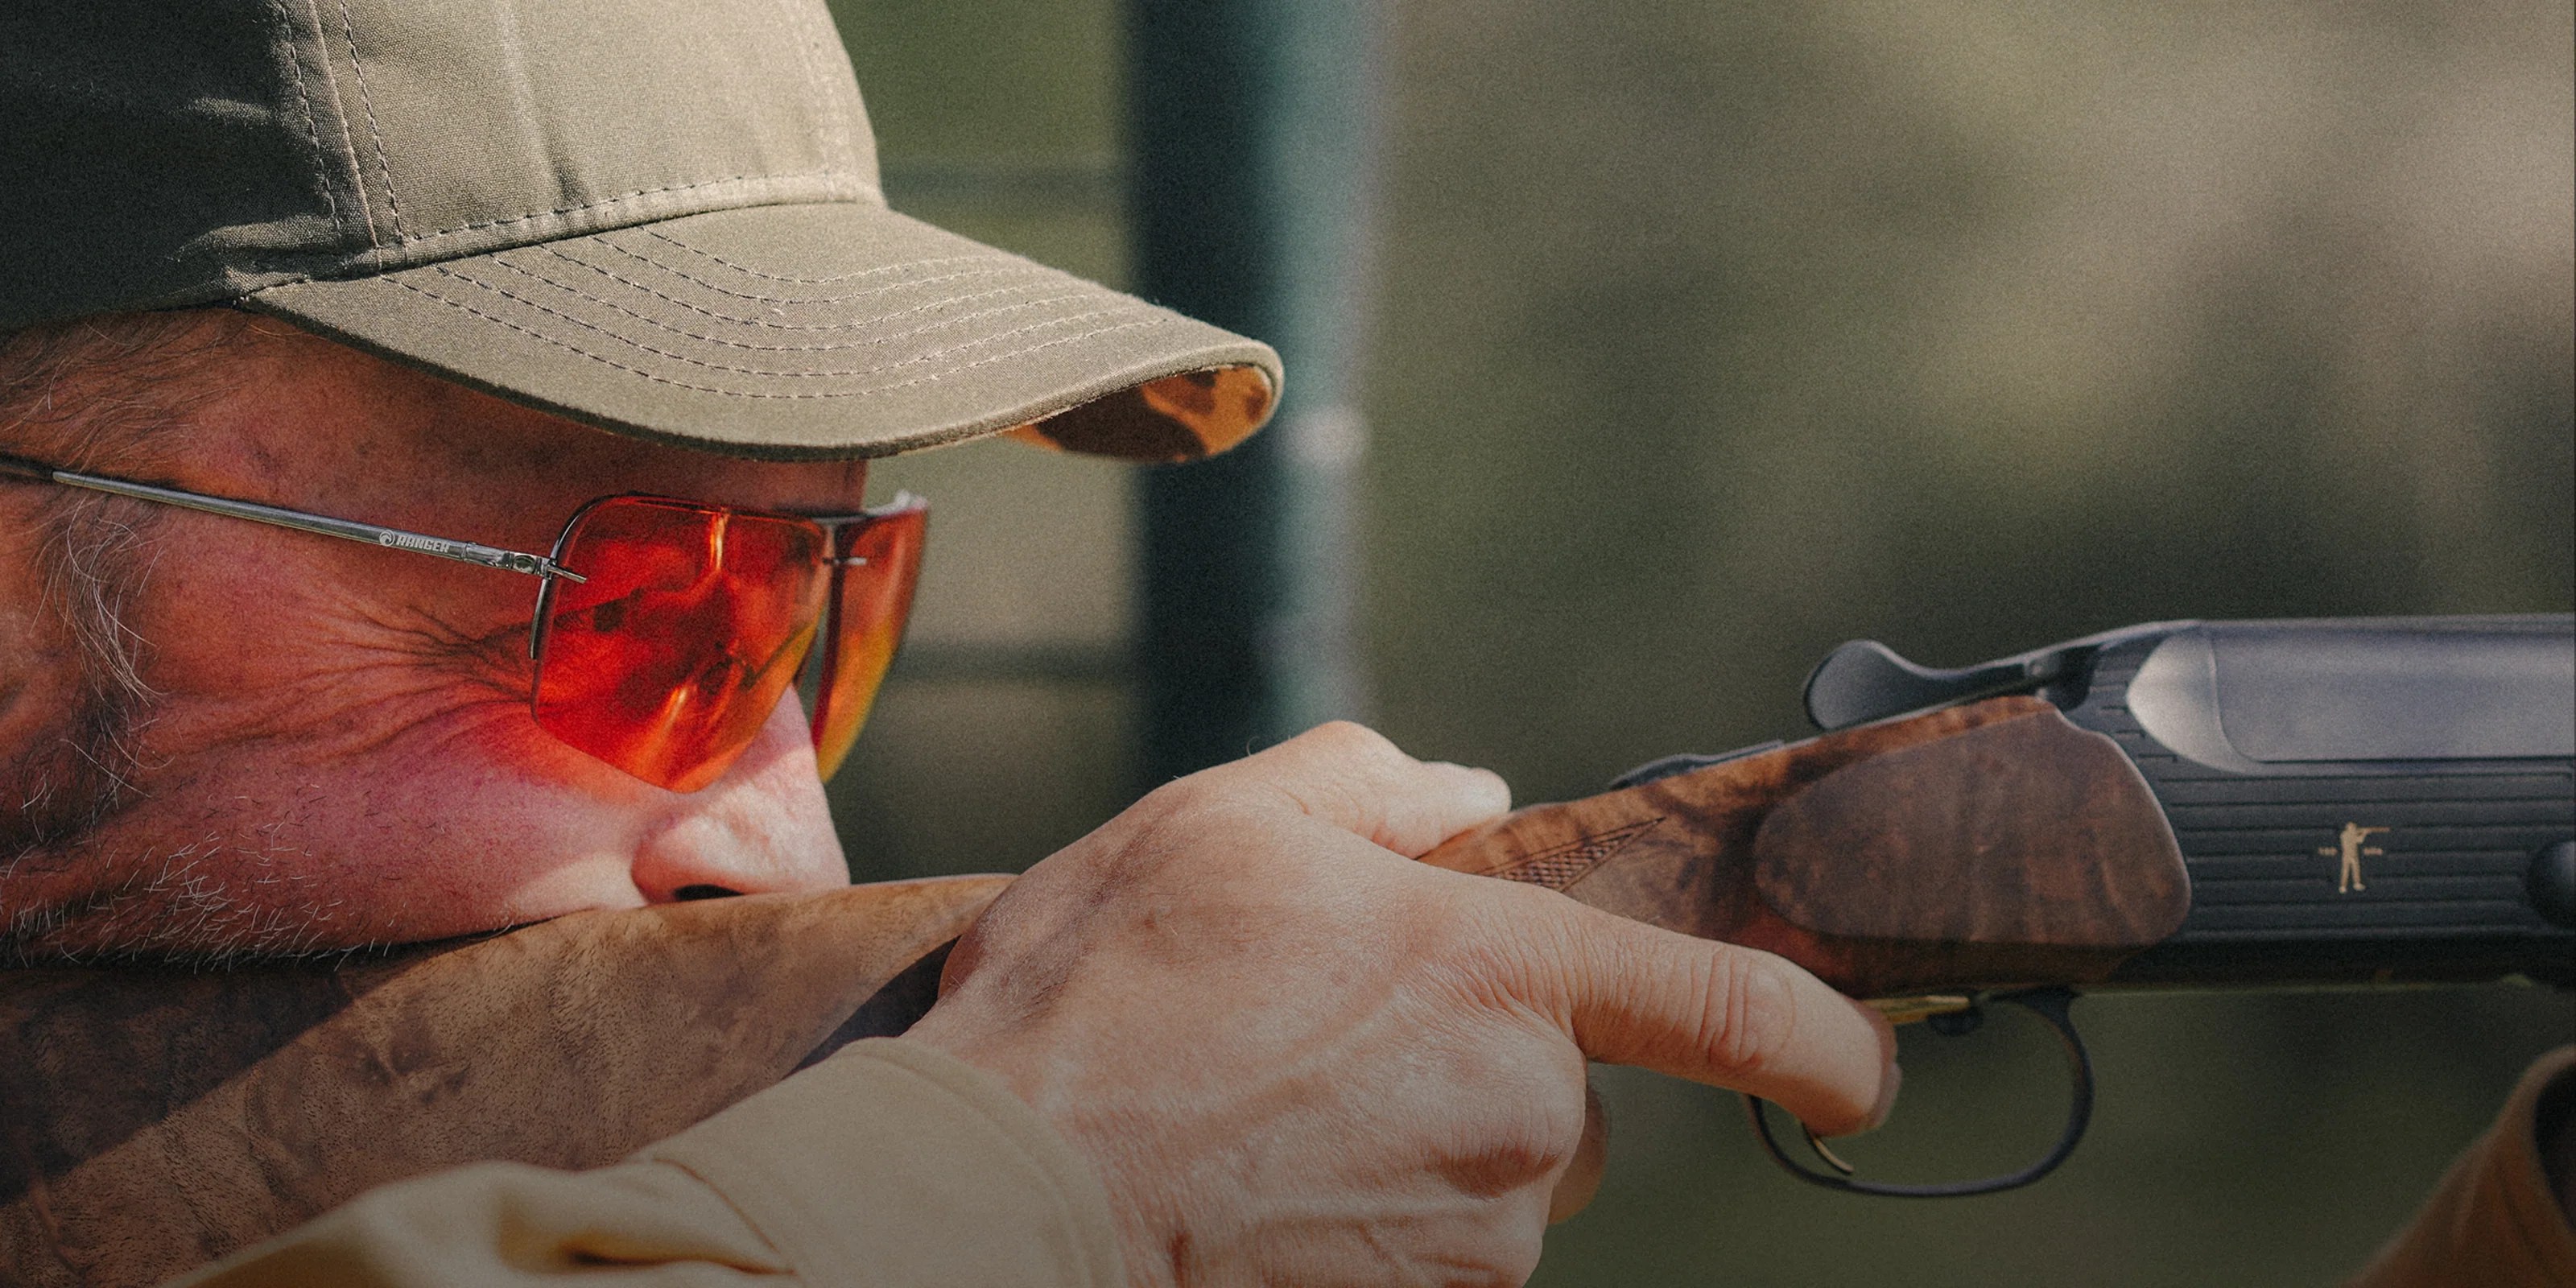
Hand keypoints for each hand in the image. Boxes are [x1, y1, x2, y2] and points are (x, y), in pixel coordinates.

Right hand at [906, 723, 1898, 1286]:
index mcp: (1502, 973)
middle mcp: (1519, 1117)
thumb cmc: (1109, 995)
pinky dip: (1373, 1219)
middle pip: (1571, 1099)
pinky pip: (1434, 1253)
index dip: (1825, 1044)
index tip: (1860, 1075)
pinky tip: (1263, 1180)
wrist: (1008, 1194)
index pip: (1734, 1011)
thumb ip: (1377, 790)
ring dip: (1418, 1144)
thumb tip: (1470, 792)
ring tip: (1267, 1110)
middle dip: (1492, 1068)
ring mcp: (1473, 1238)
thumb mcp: (1226, 823)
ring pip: (1497, 1184)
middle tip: (1338, 1038)